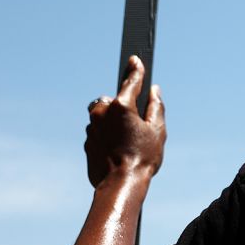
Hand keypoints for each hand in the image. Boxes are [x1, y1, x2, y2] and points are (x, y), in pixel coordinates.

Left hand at [84, 56, 165, 187]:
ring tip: (128, 139)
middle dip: (123, 105)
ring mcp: (92, 127)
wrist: (119, 185)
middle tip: (137, 120)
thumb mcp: (157, 130)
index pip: (130, 81)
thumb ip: (155, 106)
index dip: (135, 69)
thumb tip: (153, 91)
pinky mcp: (87, 141)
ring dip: (114, 120)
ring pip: (104, 116)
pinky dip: (107, 134)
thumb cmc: (142, 157)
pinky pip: (98, 130)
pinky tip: (118, 148)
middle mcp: (102, 112)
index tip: (135, 59)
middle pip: (113, 99)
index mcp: (121, 106)